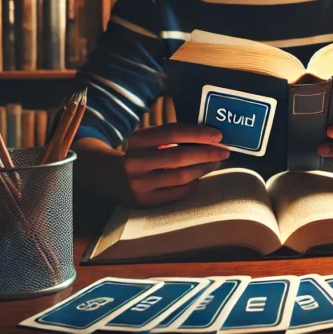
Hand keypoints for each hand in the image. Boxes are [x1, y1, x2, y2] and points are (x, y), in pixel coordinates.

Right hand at [73, 123, 228, 207]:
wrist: (108, 177)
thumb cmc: (138, 154)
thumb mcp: (146, 139)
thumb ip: (170, 136)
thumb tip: (208, 137)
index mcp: (137, 140)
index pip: (173, 132)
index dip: (198, 133)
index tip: (218, 135)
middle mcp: (135, 161)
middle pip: (180, 156)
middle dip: (207, 153)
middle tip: (225, 151)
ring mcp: (138, 183)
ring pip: (181, 176)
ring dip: (203, 169)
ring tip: (215, 162)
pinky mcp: (144, 201)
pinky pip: (177, 193)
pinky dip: (192, 184)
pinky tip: (198, 178)